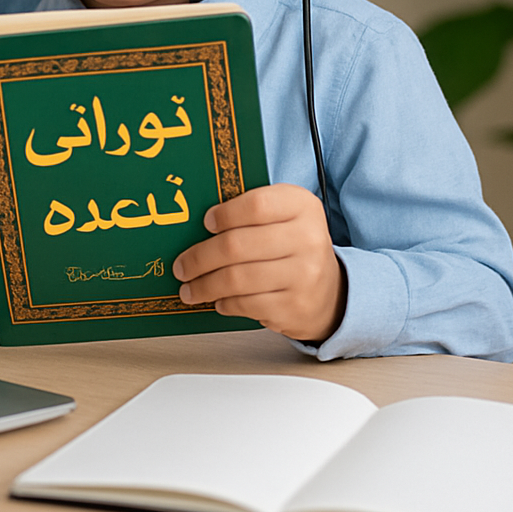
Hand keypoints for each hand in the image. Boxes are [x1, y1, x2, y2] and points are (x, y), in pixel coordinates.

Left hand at [172, 183, 345, 342]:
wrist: (331, 290)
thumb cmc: (293, 245)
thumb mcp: (282, 215)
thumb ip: (249, 210)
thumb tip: (197, 219)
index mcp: (301, 206)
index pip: (256, 205)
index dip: (225, 214)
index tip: (205, 223)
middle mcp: (307, 238)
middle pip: (237, 245)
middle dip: (200, 257)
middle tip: (181, 265)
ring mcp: (304, 275)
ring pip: (237, 278)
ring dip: (205, 285)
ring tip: (190, 288)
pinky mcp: (296, 306)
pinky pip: (247, 304)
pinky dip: (225, 303)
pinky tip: (218, 300)